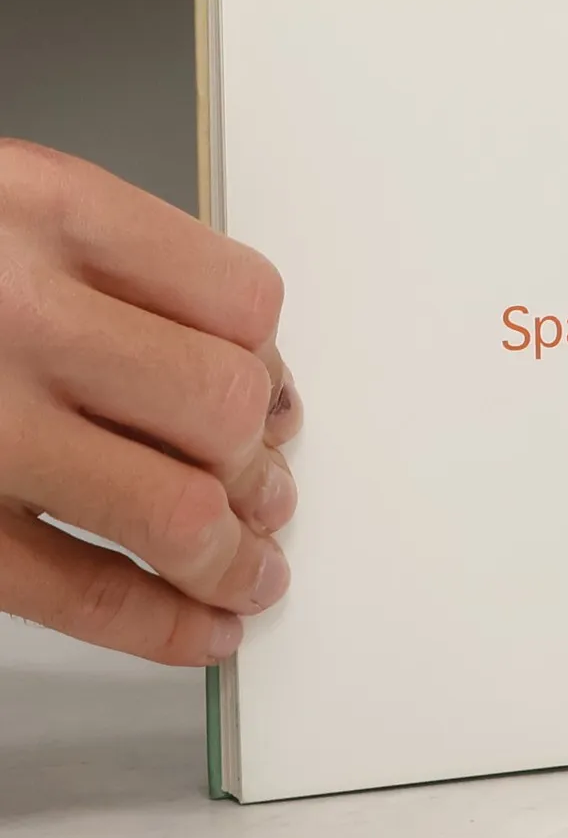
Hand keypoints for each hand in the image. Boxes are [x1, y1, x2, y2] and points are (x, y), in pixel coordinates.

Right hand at [0, 141, 299, 664]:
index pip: (238, 300)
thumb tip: (250, 377)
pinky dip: (162, 625)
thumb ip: (108, 268)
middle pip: (220, 406)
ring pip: (172, 511)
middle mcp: (7, 312)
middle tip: (265, 491)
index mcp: (37, 208)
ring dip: (234, 555)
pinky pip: (76, 592)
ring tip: (247, 566)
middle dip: (258, 464)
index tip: (272, 399)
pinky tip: (201, 630)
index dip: (270, 365)